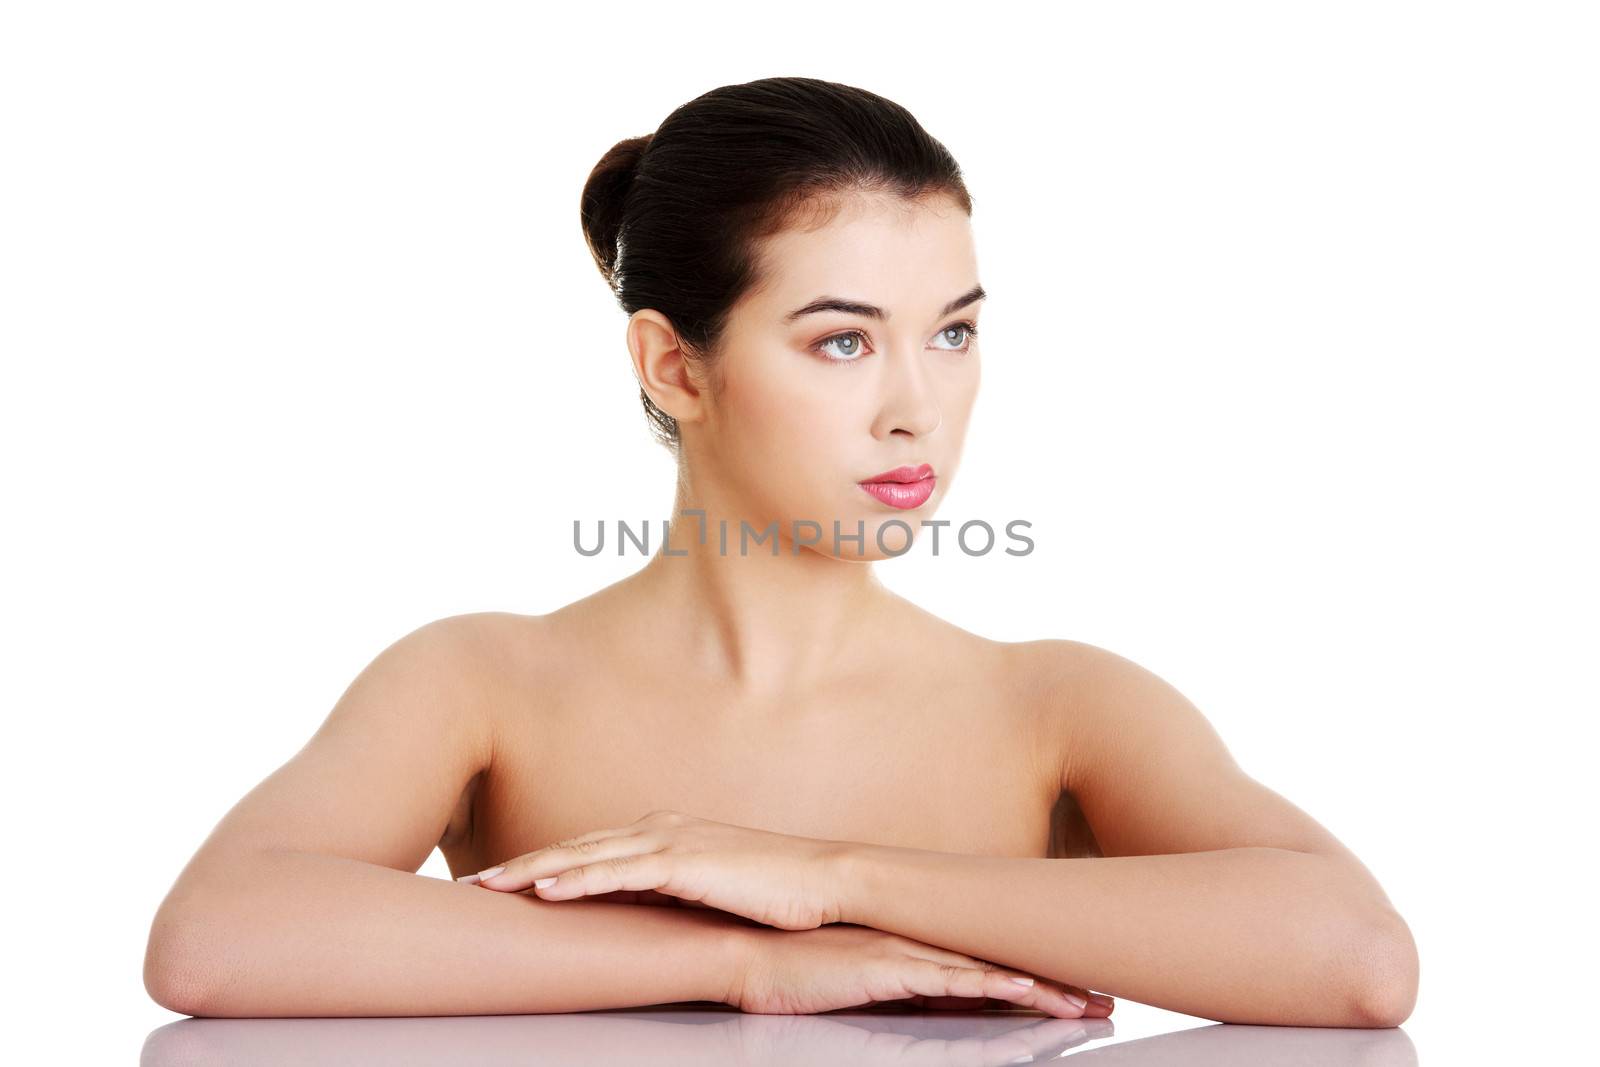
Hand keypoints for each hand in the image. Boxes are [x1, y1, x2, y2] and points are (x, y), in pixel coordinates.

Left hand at [463, 809, 847, 929]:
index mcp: (663, 835)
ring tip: (489, 888)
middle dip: (519, 867)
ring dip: (533, 872)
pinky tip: (546, 892)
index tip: (499, 884)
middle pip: (574, 847)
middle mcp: (659, 830)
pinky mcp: (685, 865)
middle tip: (472, 885)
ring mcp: (670, 843)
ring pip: (585, 856)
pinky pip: (619, 873)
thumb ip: (670, 896)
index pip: (588, 850)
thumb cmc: (775, 892)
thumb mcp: (709, 893)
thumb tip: (637, 919)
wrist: (825, 881)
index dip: (541, 866)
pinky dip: (578, 880)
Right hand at [729, 923, 1115, 1018]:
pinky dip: (993, 986)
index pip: (987, 964)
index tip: (1076, 990)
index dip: (1035, 977)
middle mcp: (919, 946)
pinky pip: (953, 980)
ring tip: (1086, 1005)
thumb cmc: (791, 970)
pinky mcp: (889, 970)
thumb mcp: (855, 981)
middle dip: (1057, 984)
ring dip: (1042, 991)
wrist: (749, 953)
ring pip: (990, 974)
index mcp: (914, 948)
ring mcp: (906, 955)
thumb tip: (928, 1004)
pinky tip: (1027, 993)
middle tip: (1105, 1000)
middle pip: (1003, 966)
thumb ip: (893, 987)